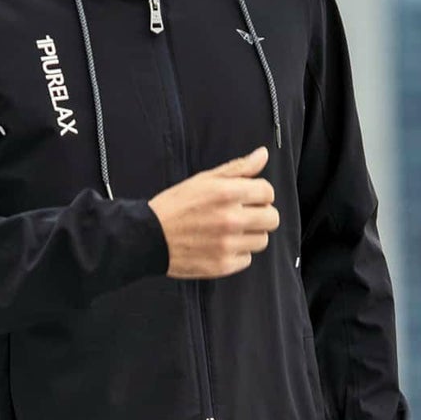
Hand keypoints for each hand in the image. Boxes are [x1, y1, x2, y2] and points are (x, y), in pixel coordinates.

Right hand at [147, 146, 279, 278]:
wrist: (148, 237)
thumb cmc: (175, 206)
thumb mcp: (204, 180)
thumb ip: (238, 168)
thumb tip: (262, 154)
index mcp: (227, 193)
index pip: (268, 192)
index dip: (260, 194)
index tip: (249, 198)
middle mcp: (231, 219)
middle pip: (272, 218)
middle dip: (260, 215)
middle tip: (242, 215)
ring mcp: (228, 244)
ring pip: (262, 240)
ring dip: (250, 236)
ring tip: (229, 232)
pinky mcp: (223, 265)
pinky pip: (247, 259)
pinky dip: (237, 254)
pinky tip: (220, 246)